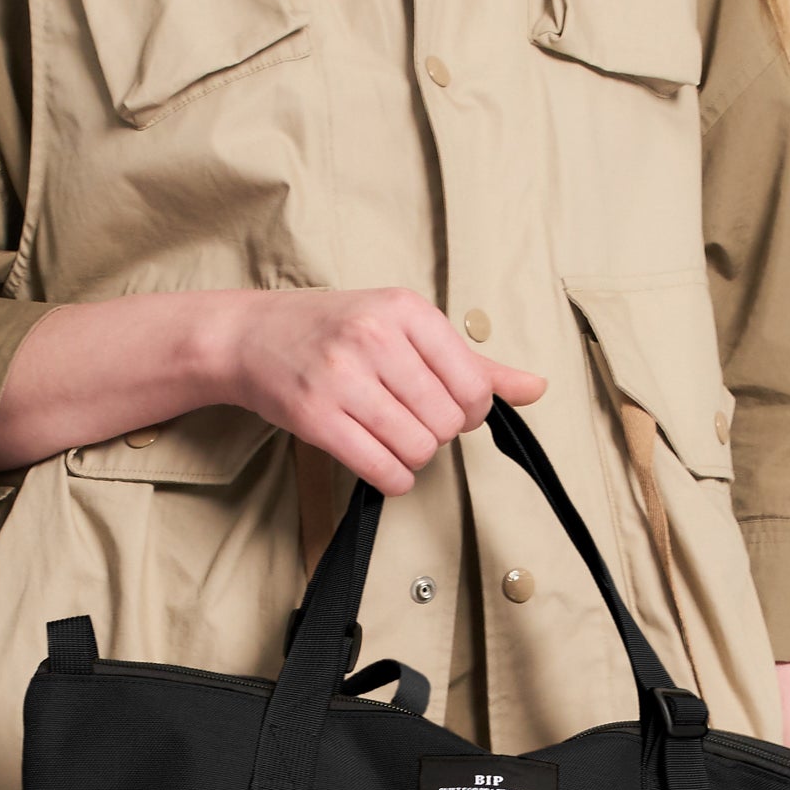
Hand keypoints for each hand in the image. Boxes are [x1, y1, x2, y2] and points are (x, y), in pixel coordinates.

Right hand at [204, 286, 547, 494]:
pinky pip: (382, 470)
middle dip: (437, 434)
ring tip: (391, 437)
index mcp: (406, 310)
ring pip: (418, 449)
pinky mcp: (316, 416)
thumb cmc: (336, 332)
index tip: (446, 407)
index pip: (473, 385)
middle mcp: (375, 338)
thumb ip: (473, 362)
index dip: (469, 412)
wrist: (252, 336)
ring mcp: (342, 377)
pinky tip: (381, 462)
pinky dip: (393, 479)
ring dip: (413, 458)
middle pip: (447, 423)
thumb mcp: (406, 329)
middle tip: (410, 421)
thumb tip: (537, 388)